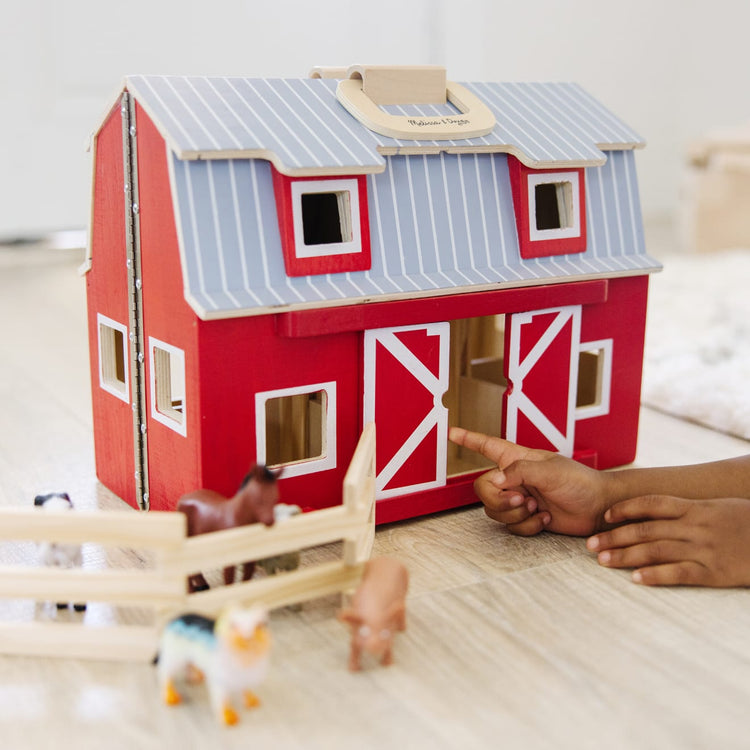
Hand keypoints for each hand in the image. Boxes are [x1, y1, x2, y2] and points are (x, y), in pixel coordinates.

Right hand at [449, 427, 609, 535]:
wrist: (599, 508)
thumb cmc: (580, 481)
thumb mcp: (550, 470)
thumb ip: (519, 471)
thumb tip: (495, 480)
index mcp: (517, 459)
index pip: (486, 445)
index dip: (468, 439)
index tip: (451, 432)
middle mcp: (514, 478)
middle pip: (483, 489)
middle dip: (499, 499)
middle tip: (523, 499)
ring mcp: (519, 499)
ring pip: (495, 511)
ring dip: (516, 514)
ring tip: (538, 508)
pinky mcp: (527, 517)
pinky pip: (511, 527)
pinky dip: (528, 526)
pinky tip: (545, 519)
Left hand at [586, 495, 749, 586]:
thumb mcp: (720, 507)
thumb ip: (691, 510)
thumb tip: (660, 511)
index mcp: (696, 508)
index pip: (651, 504)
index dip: (625, 509)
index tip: (605, 516)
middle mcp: (695, 526)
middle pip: (645, 529)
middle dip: (614, 537)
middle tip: (589, 545)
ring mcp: (704, 549)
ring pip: (656, 550)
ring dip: (625, 555)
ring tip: (603, 561)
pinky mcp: (716, 573)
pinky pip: (680, 573)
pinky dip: (656, 575)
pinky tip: (636, 579)